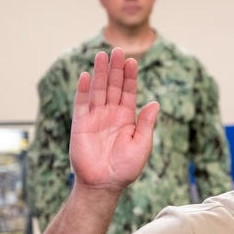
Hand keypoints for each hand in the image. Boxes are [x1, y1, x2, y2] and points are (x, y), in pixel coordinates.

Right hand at [70, 49, 159, 192]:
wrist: (104, 184)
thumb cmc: (125, 168)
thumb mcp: (142, 145)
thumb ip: (146, 124)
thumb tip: (154, 102)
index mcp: (127, 119)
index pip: (128, 92)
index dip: (130, 77)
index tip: (133, 61)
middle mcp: (110, 115)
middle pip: (113, 86)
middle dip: (116, 69)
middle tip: (118, 50)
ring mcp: (94, 118)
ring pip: (97, 90)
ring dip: (99, 73)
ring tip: (102, 55)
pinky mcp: (80, 124)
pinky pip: (81, 104)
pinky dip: (83, 89)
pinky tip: (86, 75)